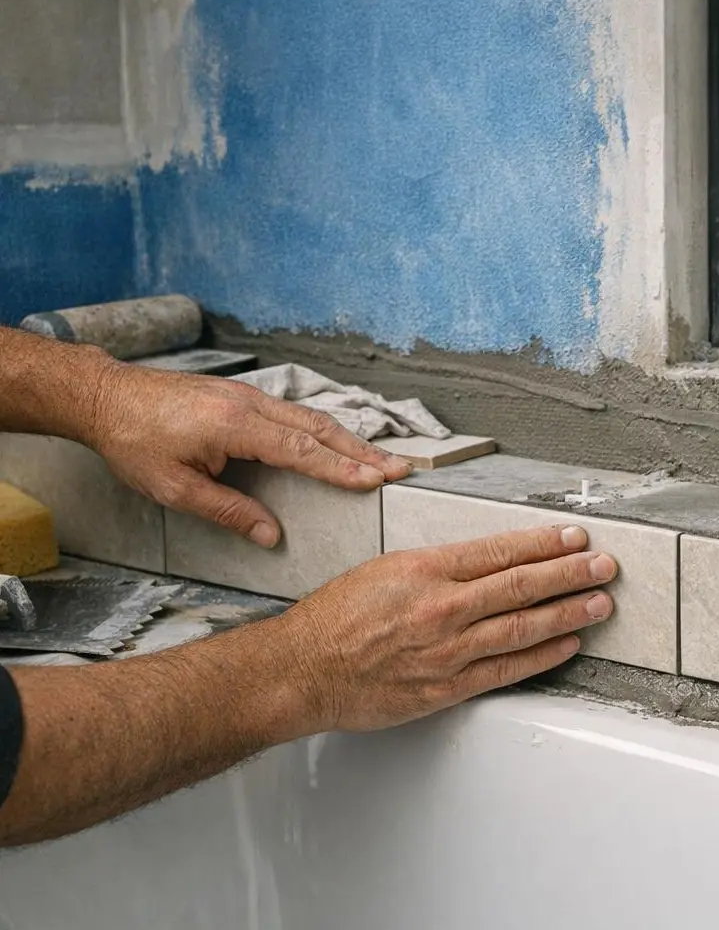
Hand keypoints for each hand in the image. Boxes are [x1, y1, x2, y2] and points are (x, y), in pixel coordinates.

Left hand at [84, 359, 410, 546]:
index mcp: (233, 425)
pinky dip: (325, 431)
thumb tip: (270, 534)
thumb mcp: (173, 487)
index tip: (374, 481)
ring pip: (312, 418)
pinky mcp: (244, 396)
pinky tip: (338, 444)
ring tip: (381, 461)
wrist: (107, 396)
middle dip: (363, 452)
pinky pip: (296, 413)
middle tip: (399, 470)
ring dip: (349, 441)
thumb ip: (227, 510)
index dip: (340, 468)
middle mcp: (249, 404)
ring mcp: (249, 396)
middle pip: (320, 428)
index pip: (301, 449)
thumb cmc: (134, 441)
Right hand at [270, 524, 616, 733]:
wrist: (301, 670)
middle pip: (521, 586)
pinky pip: (506, 670)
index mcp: (425, 570)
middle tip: (604, 565)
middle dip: (571, 573)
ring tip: (600, 601)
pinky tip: (568, 643)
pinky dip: (544, 655)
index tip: (575, 537)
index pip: (500, 550)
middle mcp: (441, 608)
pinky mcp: (445, 688)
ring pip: (522, 627)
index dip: (545, 543)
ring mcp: (446, 651)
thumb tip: (493, 560)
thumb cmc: (336, 618)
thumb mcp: (387, 568)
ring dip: (569, 613)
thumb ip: (442, 566)